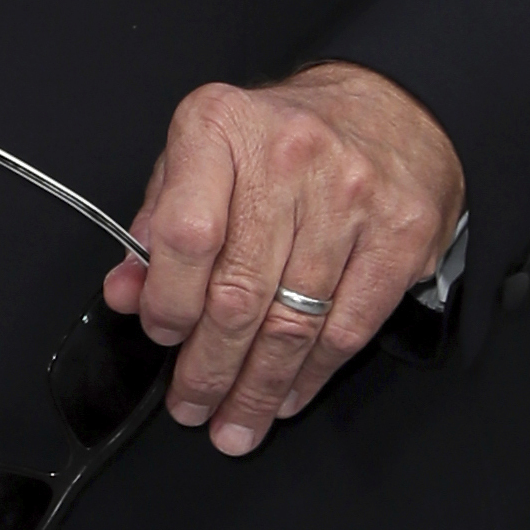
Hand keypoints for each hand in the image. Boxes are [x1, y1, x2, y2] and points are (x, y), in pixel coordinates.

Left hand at [109, 64, 463, 457]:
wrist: (389, 108)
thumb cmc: (279, 139)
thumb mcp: (200, 155)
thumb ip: (158, 221)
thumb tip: (128, 293)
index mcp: (221, 127)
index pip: (186, 235)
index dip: (167, 301)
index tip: (160, 335)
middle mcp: (287, 158)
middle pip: (239, 292)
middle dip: (208, 367)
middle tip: (191, 405)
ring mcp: (351, 197)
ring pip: (293, 321)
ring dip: (258, 387)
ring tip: (235, 421)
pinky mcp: (401, 235)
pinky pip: (348, 327)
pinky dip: (312, 374)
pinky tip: (287, 396)